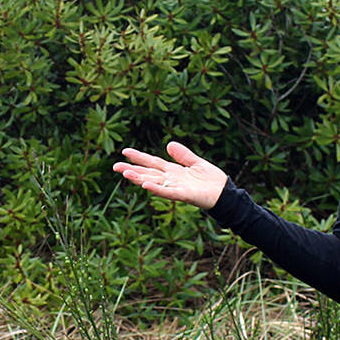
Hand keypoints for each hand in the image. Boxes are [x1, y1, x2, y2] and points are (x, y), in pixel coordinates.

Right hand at [113, 143, 228, 208]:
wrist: (225, 193)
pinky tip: (145, 185)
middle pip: (148, 173)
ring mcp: (176, 188)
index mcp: (174, 171)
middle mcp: (171, 180)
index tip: (124, 151)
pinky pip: (168, 192)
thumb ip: (183, 155)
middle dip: (132, 170)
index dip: (139, 157)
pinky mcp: (184, 195)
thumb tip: (168, 144)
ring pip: (154, 182)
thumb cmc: (212, 181)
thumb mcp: (196, 162)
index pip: (153, 163)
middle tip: (114, 166)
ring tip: (125, 174)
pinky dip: (156, 189)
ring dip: (139, 179)